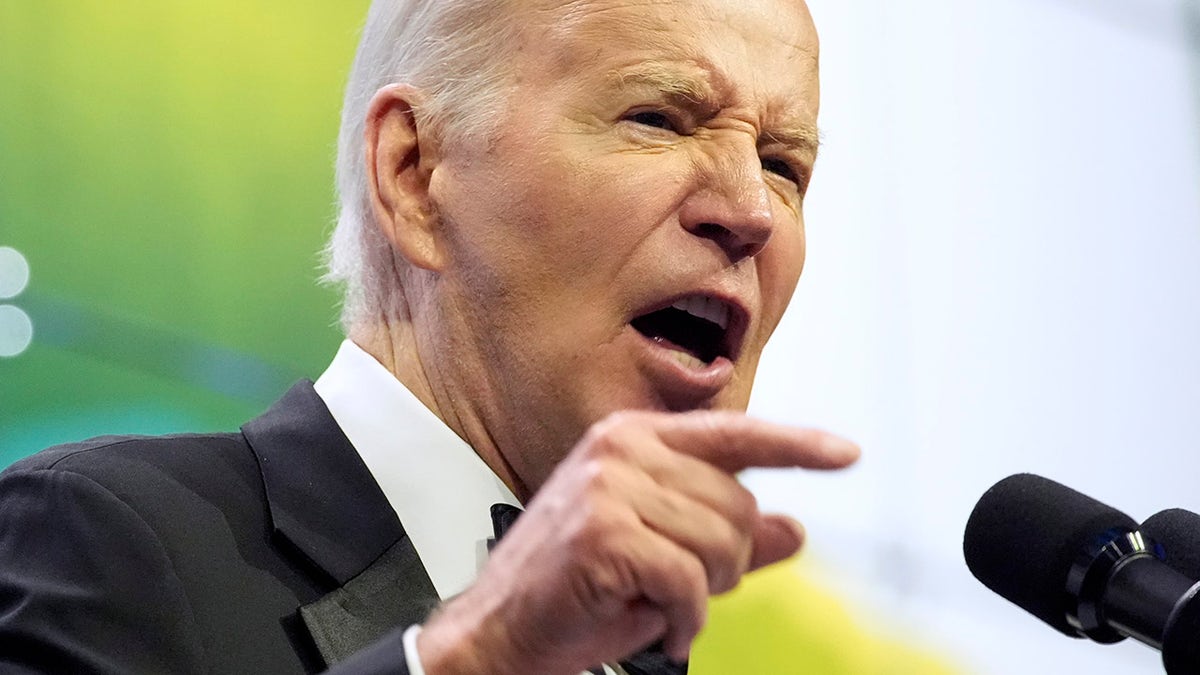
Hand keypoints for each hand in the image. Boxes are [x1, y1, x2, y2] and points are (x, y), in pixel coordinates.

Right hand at [417, 410, 858, 674]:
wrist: (498, 632)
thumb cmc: (576, 591)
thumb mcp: (664, 556)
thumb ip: (727, 537)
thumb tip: (796, 530)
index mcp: (634, 440)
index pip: (733, 433)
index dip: (796, 444)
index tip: (846, 453)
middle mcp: (621, 449)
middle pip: (739, 505)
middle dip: (726, 562)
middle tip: (679, 586)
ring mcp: (609, 487)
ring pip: (721, 544)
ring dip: (704, 593)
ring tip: (660, 602)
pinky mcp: (604, 534)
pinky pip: (691, 582)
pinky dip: (686, 620)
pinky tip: (660, 626)